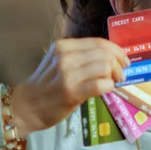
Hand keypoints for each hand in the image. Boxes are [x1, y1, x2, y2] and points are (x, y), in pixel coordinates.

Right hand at [11, 38, 129, 135]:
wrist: (26, 106)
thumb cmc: (47, 85)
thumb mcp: (60, 62)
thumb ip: (82, 57)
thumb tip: (113, 57)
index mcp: (63, 46)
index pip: (99, 43)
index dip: (116, 51)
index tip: (124, 61)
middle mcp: (65, 57)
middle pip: (104, 54)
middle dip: (119, 64)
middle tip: (121, 74)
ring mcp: (67, 74)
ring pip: (105, 67)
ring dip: (115, 75)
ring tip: (114, 82)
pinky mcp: (72, 92)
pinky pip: (101, 85)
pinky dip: (109, 86)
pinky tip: (107, 89)